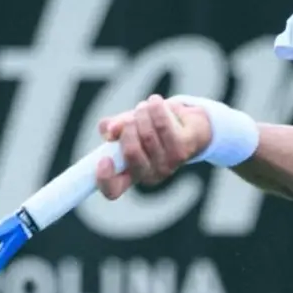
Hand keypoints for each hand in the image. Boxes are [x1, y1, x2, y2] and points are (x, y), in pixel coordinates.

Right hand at [94, 94, 211, 199]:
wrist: (189, 124)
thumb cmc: (152, 127)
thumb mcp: (128, 126)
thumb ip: (114, 127)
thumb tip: (110, 129)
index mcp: (130, 174)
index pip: (113, 190)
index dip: (104, 179)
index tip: (103, 159)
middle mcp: (149, 175)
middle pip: (131, 153)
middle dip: (128, 126)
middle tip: (131, 116)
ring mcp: (167, 166)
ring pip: (148, 136)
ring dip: (142, 113)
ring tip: (145, 106)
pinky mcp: (183, 152)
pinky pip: (163, 126)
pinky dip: (156, 109)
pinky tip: (155, 102)